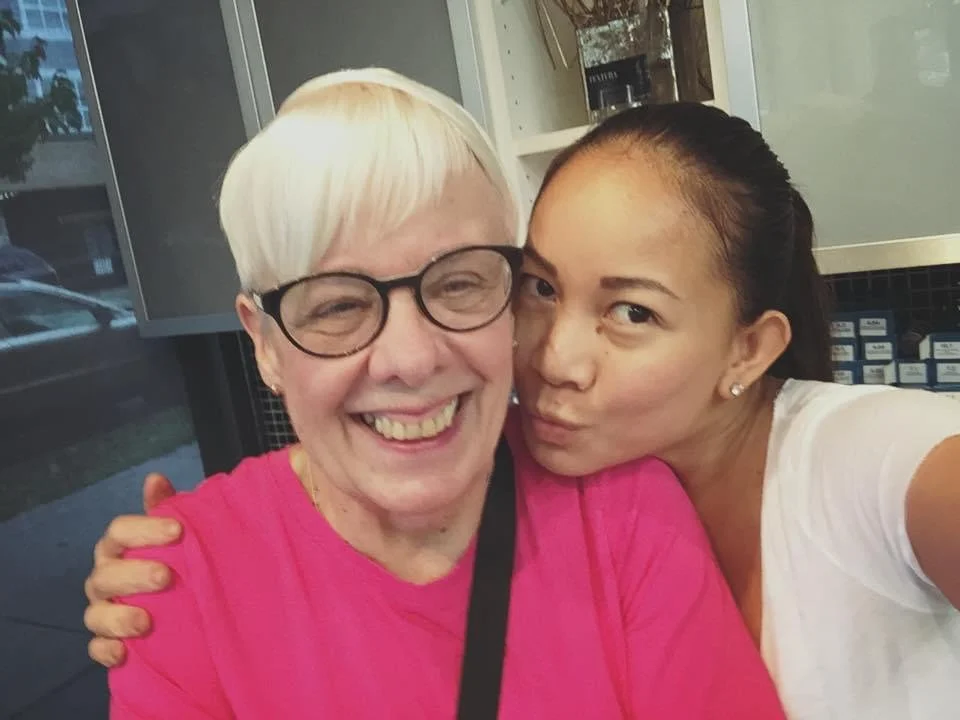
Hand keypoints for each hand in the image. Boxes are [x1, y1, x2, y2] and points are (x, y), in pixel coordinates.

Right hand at [84, 473, 180, 667]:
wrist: (182, 602)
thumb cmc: (174, 558)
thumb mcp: (176, 534)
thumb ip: (166, 508)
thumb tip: (155, 478)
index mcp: (121, 546)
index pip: (120, 531)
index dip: (145, 529)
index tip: (178, 530)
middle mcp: (106, 576)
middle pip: (107, 573)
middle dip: (134, 575)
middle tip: (166, 577)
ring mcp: (103, 609)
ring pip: (96, 613)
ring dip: (118, 618)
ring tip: (145, 623)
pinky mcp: (107, 641)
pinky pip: (96, 648)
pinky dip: (106, 650)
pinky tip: (124, 653)